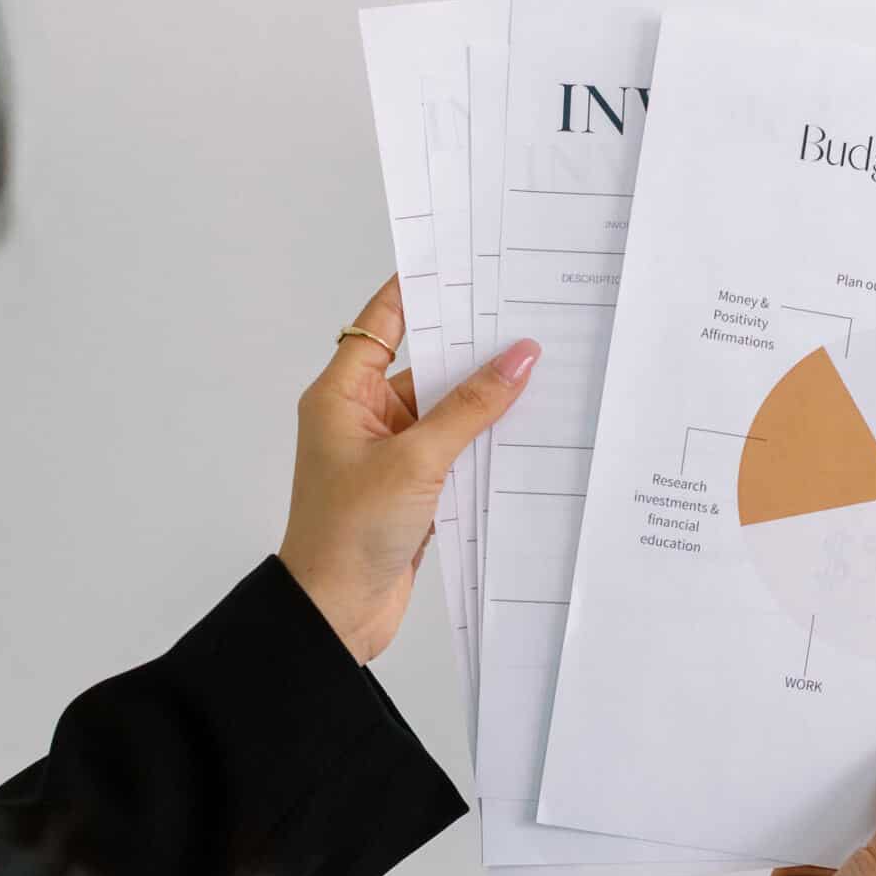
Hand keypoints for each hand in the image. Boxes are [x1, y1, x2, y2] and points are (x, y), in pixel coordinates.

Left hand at [279, 276, 540, 663]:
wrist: (336, 612)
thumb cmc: (346, 535)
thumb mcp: (416, 461)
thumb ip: (470, 409)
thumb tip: (516, 359)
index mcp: (342, 395)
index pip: (383, 322)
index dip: (420, 290)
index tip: (464, 263)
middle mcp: (364, 417)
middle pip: (425, 365)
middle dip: (471, 349)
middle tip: (524, 319)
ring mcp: (390, 454)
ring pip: (447, 412)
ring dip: (485, 402)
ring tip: (539, 373)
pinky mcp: (413, 489)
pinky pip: (456, 452)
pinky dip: (485, 444)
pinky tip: (526, 432)